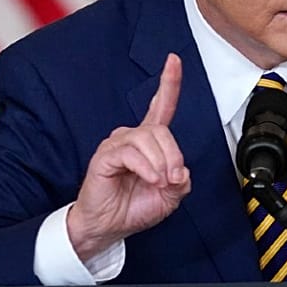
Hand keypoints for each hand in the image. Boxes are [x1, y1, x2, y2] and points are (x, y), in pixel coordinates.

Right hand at [67, 54, 191, 260]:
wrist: (108, 226)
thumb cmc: (133, 208)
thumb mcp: (169, 196)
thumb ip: (181, 180)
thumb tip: (181, 170)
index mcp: (150, 143)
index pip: (161, 106)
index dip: (169, 82)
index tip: (174, 60)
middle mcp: (133, 138)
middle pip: (163, 130)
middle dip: (174, 156)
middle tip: (174, 179)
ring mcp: (118, 144)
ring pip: (149, 138)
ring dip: (161, 163)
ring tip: (159, 182)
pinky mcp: (105, 155)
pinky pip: (131, 152)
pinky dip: (146, 168)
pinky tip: (149, 179)